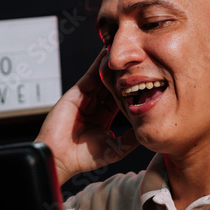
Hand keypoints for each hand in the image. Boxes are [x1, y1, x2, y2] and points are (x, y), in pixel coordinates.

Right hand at [35, 49, 139, 184]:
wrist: (61, 156)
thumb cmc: (84, 157)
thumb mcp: (116, 148)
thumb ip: (131, 138)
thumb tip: (148, 130)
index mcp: (104, 118)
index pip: (121, 99)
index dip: (133, 90)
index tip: (147, 79)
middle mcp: (96, 106)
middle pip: (113, 86)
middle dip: (124, 74)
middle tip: (139, 59)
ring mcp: (86, 98)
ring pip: (103, 78)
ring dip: (114, 66)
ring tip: (127, 52)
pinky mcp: (77, 92)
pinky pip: (91, 75)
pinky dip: (99, 64)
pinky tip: (109, 54)